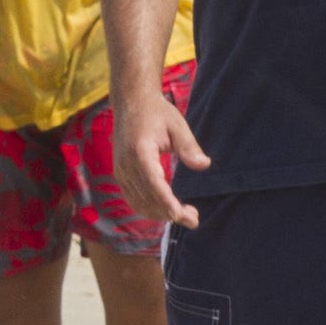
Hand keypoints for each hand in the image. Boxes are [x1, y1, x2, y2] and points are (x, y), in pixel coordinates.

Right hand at [112, 91, 209, 229]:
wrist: (131, 104)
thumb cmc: (157, 113)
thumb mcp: (177, 125)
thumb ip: (189, 146)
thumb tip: (204, 165)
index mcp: (139, 151)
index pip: (152, 183)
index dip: (166, 202)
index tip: (181, 215)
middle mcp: (126, 165)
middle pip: (147, 197)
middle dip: (169, 213)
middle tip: (194, 220)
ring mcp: (121, 172)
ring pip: (138, 202)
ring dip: (161, 214)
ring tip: (187, 217)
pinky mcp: (121, 175)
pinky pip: (133, 198)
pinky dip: (149, 208)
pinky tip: (168, 211)